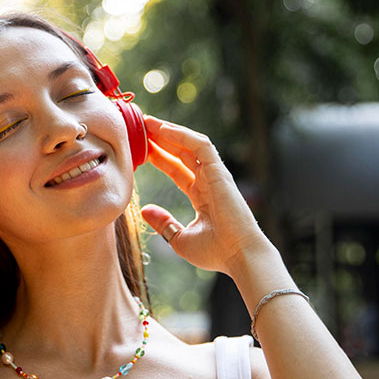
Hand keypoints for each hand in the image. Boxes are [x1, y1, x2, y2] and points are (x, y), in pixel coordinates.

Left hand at [140, 115, 274, 275]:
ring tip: (147, 122)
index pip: (178, 170)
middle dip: (161, 140)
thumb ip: (163, 223)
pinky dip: (181, 135)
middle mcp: (209, 182)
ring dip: (169, 132)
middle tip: (140, 128)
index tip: (141, 149)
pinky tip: (162, 129)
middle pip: (182, 153)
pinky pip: (200, 145)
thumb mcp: (179, 238)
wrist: (238, 256)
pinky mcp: (219, 171)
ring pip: (190, 144)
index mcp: (202, 196)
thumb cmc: (215, 253)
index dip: (160, 157)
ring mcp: (215, 175)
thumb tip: (144, 210)